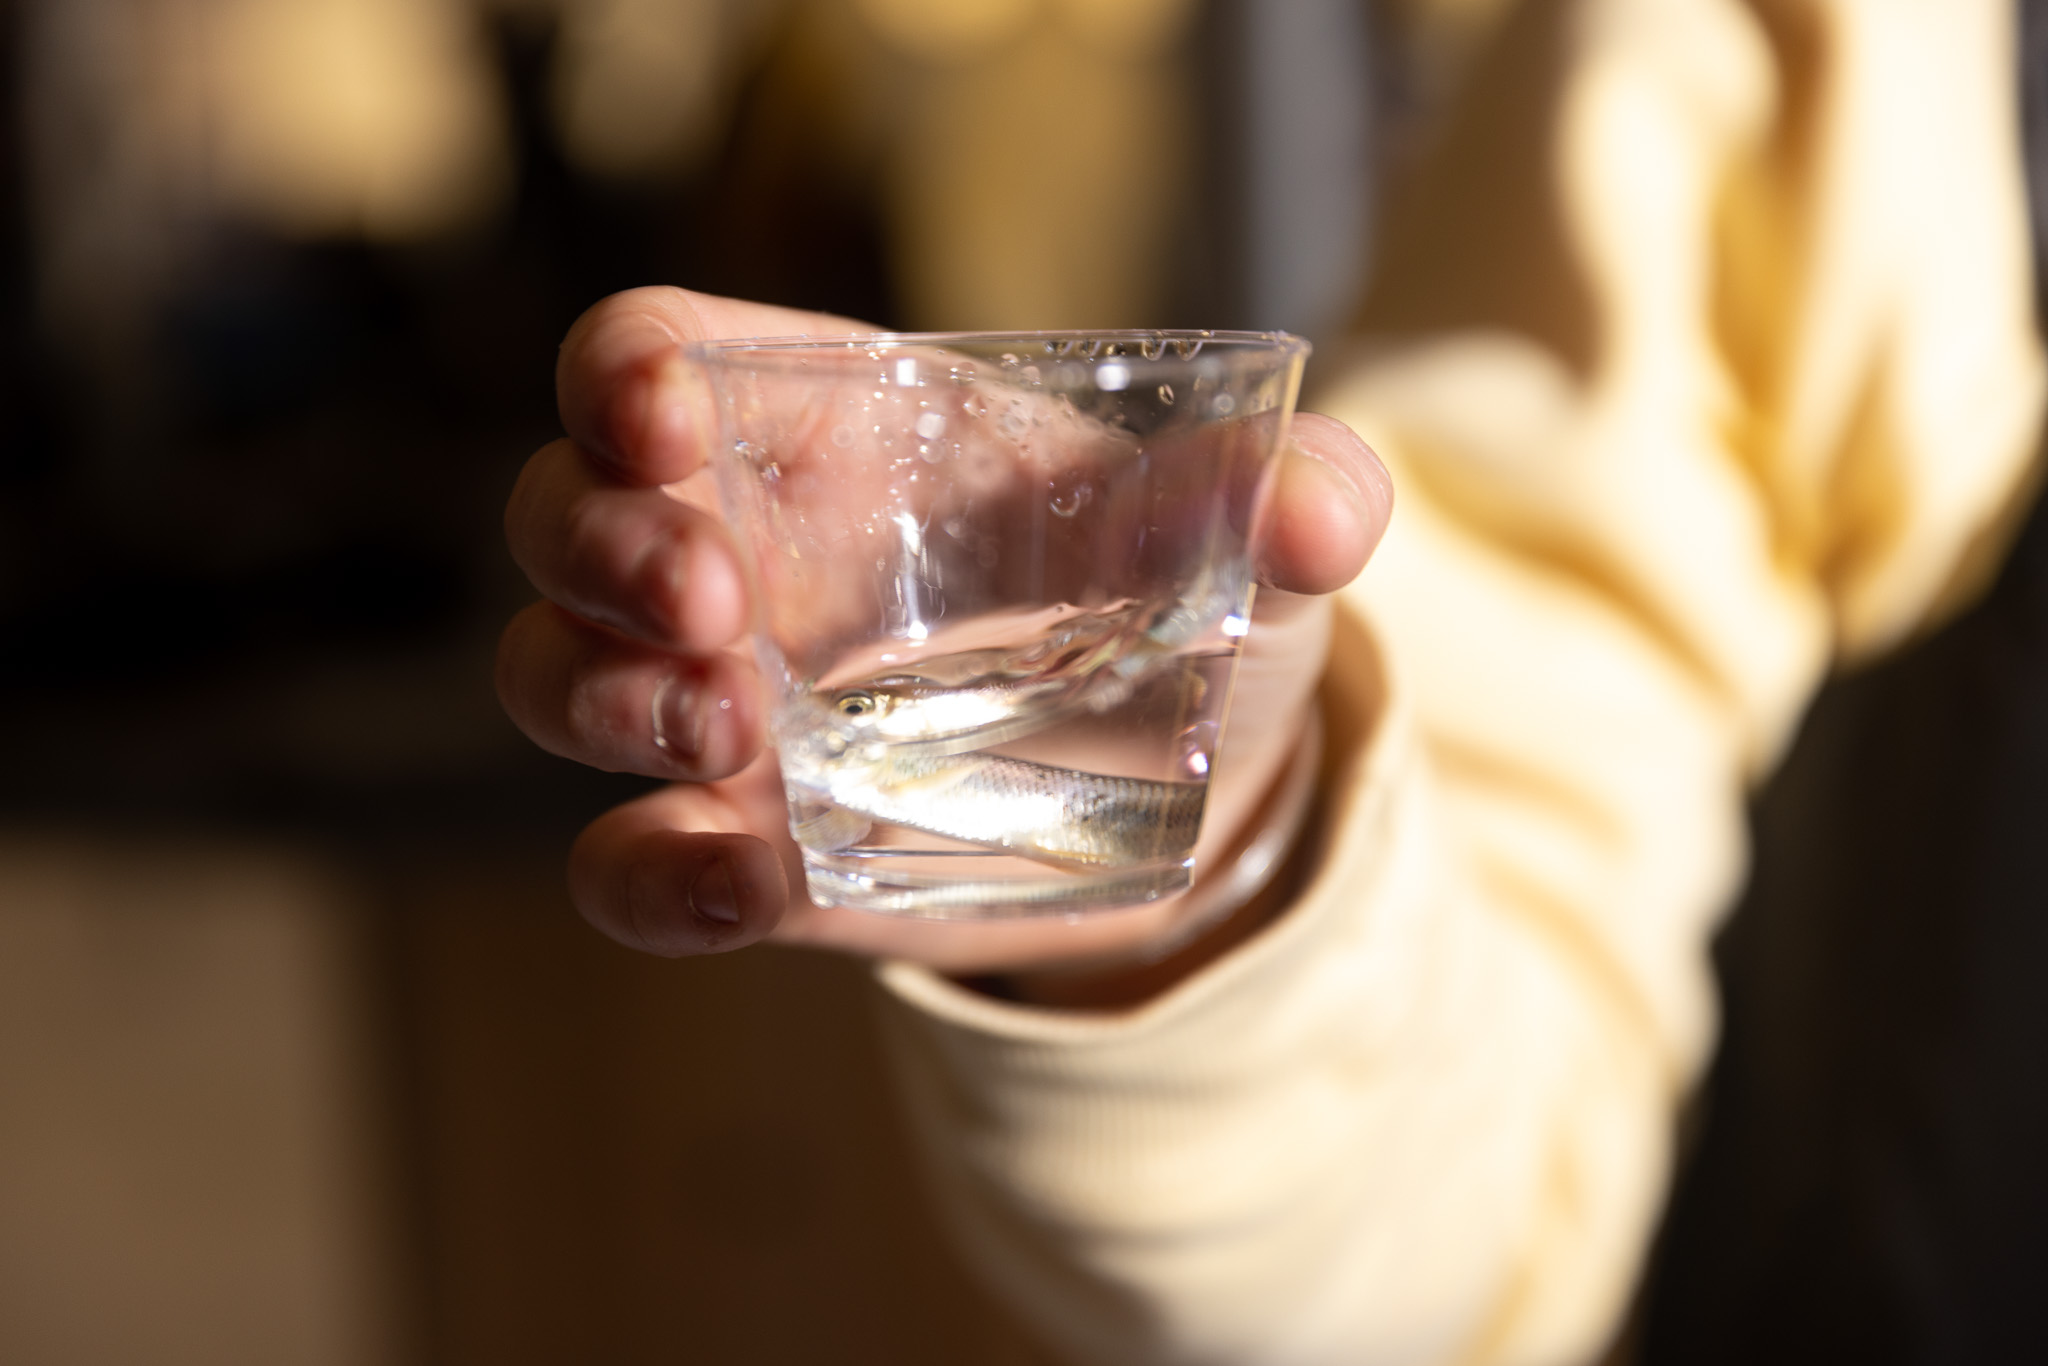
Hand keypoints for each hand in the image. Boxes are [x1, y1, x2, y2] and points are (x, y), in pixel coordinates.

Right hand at [498, 288, 1391, 986]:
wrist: (1195, 797)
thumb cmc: (1195, 612)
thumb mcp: (1253, 545)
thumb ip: (1290, 501)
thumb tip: (1318, 512)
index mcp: (836, 432)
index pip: (655, 355)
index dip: (624, 373)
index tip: (667, 416)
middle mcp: (749, 557)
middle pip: (563, 512)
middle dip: (599, 547)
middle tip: (716, 604)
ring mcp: (730, 709)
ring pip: (556, 677)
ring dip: (602, 699)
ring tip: (736, 730)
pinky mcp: (746, 849)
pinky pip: (623, 867)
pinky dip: (647, 882)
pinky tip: (742, 884)